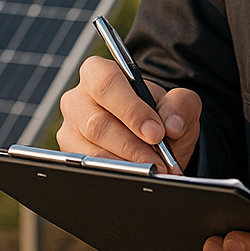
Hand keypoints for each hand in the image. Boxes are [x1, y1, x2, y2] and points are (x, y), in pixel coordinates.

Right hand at [58, 56, 200, 172]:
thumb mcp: (176, 104)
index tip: (155, 133)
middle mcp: (77, 99)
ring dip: (128, 165)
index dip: (131, 110)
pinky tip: (138, 178)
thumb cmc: (157, 114)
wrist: (150, 137)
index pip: (107, 84)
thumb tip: (173, 125)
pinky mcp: (71, 156)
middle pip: (98, 124)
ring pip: (93, 153)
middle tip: (160, 162)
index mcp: (98, 72)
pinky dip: (118, 177)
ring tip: (154, 171)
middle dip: (133, 147)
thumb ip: (180, 105)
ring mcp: (70, 129)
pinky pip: (90, 171)